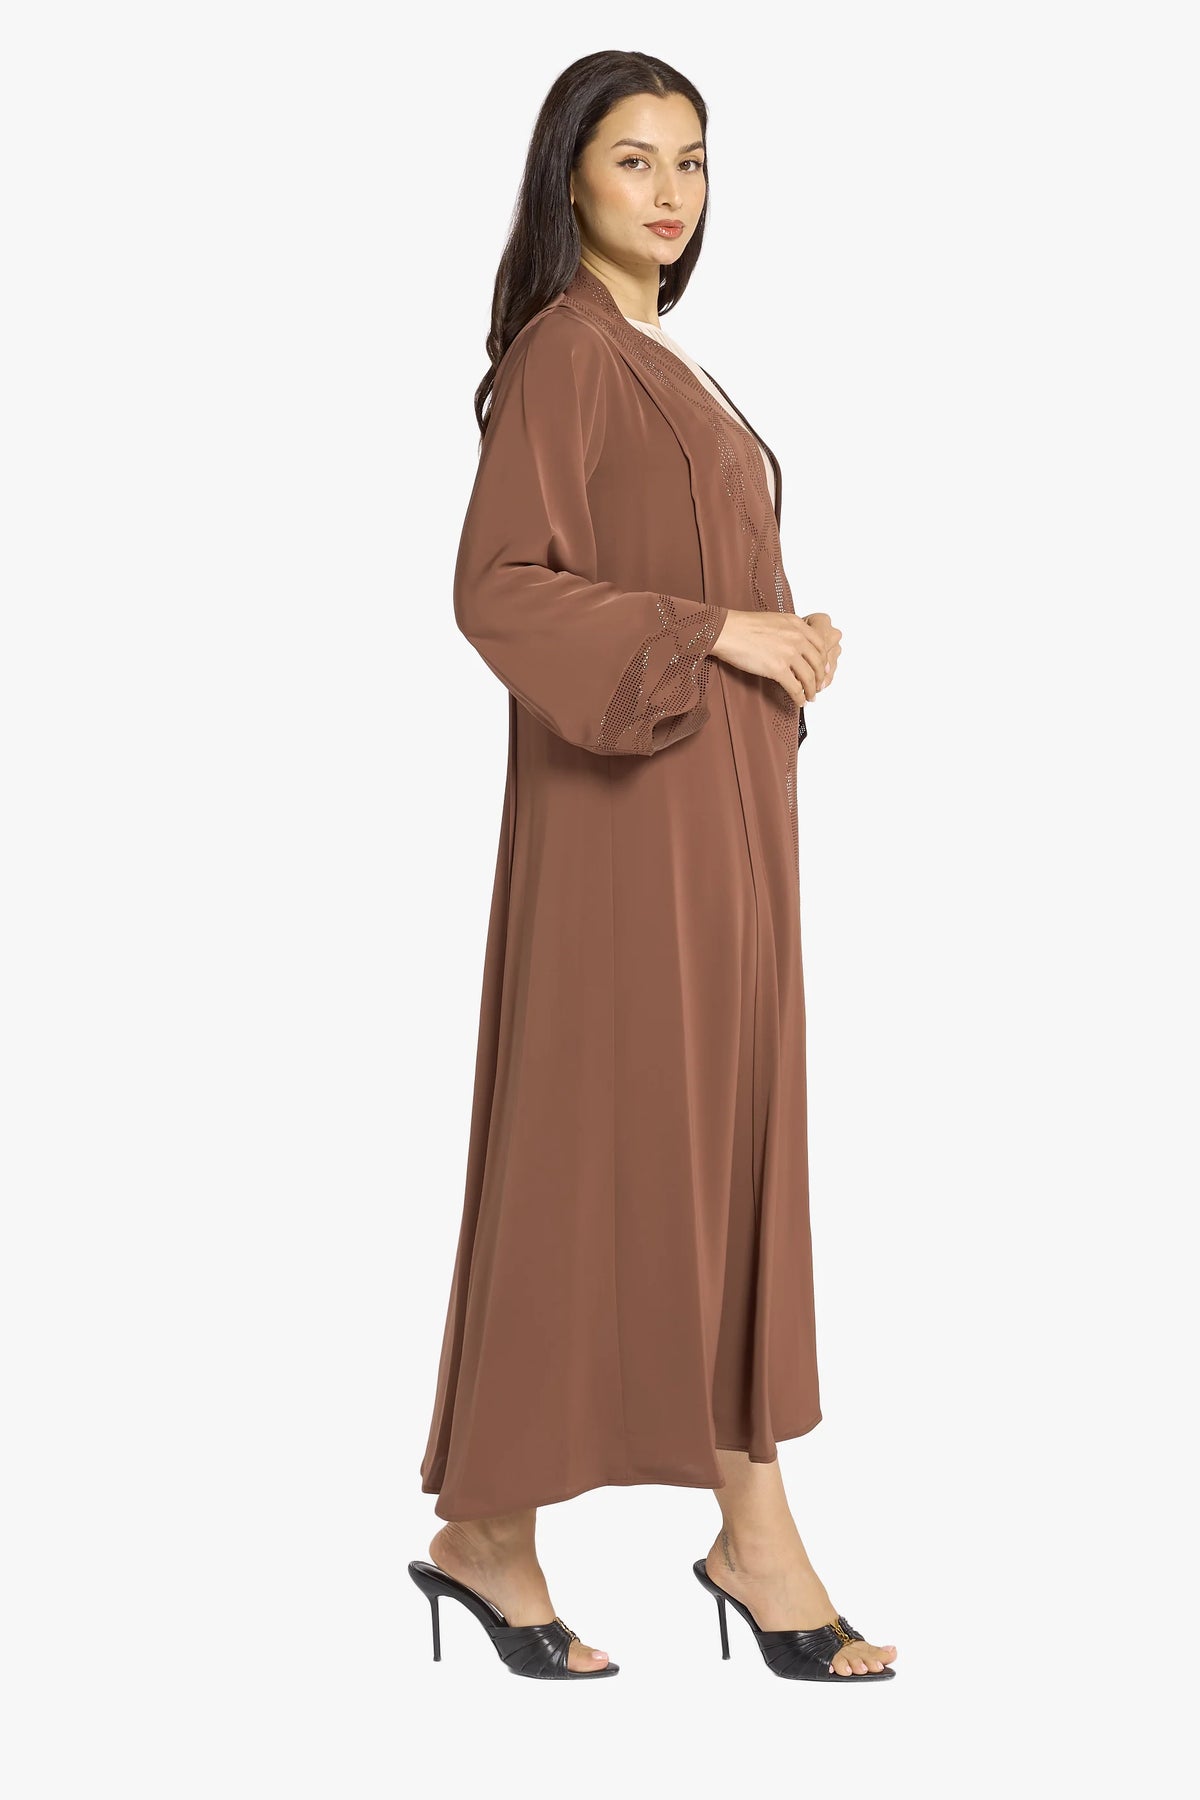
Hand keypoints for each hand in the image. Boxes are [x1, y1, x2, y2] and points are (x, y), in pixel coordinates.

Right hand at [712, 610, 842, 706]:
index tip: (825, 669)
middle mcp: (796, 638)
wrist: (727, 630)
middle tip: (819, 687)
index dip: (824, 660)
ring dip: (812, 690)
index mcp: (796, 625)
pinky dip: (799, 697)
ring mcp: (788, 653)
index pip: (820, 645)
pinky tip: (799, 702)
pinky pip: (795, 687)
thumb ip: (788, 630)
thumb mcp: (774, 620)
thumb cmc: (743, 626)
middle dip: (820, 678)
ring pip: (809, 677)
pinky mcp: (777, 668)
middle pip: (818, 662)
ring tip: (811, 697)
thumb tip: (793, 644)